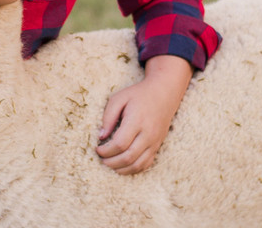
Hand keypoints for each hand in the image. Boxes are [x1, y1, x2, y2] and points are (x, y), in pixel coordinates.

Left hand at [95, 55, 192, 174]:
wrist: (164, 93)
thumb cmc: (138, 95)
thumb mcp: (119, 98)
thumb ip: (108, 116)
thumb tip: (101, 136)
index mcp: (137, 121)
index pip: (120, 144)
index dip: (106, 151)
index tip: (97, 148)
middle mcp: (148, 134)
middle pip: (128, 157)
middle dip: (111, 162)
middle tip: (101, 159)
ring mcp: (154, 142)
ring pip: (137, 165)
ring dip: (121, 169)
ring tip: (109, 164)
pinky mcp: (157, 146)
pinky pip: (146, 164)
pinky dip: (132, 169)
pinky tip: (122, 166)